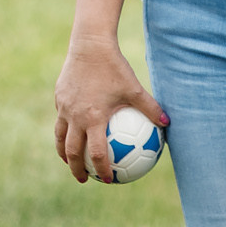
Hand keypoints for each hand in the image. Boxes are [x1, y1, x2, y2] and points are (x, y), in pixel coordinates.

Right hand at [53, 32, 166, 182]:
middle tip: (84, 179)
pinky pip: (61, 119)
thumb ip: (150, 107)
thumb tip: (167, 123)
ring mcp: (64, 108)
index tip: (108, 180)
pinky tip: (72, 132)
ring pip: (60, 137)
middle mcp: (75, 116)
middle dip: (76, 169)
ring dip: (64, 153)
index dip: (102, 169)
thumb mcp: (135, 88)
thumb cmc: (115, 67)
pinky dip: (64, 130)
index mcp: (93, 118)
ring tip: (70, 162)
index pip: (96, 153)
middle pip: (72, 152)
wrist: (89, 46)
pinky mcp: (59, 98)